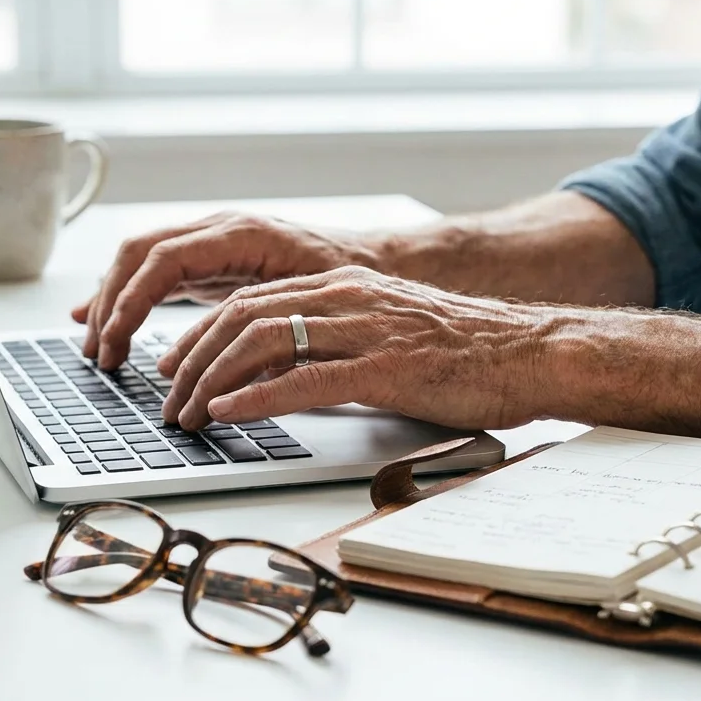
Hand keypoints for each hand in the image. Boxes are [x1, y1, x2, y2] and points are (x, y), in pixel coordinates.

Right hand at [72, 212, 381, 370]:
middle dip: (111, 302)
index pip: (164, 259)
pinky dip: (130, 297)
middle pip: (140, 253)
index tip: (114, 341)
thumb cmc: (353, 278)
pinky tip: (105, 321)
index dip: (131, 300)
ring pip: (142, 260)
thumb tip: (228, 371)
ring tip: (96, 347)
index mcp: (241, 234)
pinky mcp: (213, 260)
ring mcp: (213, 241)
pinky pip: (158, 271)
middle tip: (98, 353)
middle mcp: (220, 229)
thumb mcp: (311, 301)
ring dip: (113, 301)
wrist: (377, 258)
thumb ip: (267, 325)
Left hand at [156, 266, 554, 430]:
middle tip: (169, 401)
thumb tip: (278, 376)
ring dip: (213, 381)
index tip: (172, 365)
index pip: (249, 302)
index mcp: (342, 286)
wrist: (530, 352)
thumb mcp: (384, 335)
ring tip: (189, 414)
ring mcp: (365, 328)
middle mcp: (346, 297)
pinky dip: (257, 397)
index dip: (200, 334)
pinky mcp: (385, 366)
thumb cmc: (463, 352)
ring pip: (262, 342)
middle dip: (193, 361)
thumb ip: (332, 346)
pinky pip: (306, 378)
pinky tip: (229, 413)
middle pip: (242, 318)